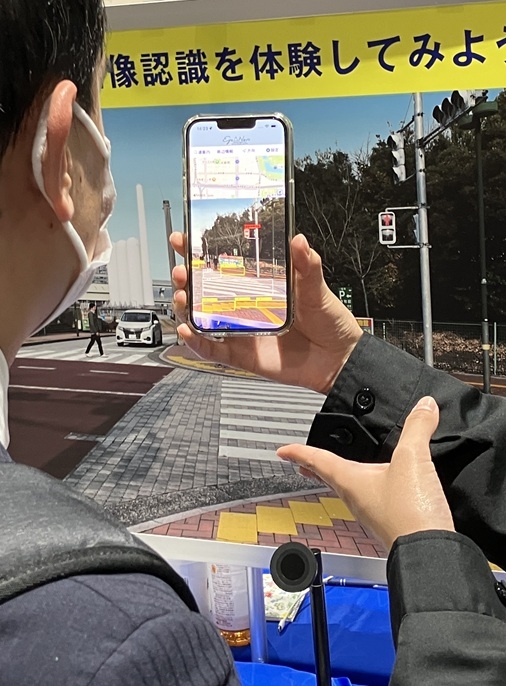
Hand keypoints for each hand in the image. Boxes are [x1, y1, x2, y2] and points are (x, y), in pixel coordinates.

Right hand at [170, 232, 362, 393]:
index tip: (185, 239)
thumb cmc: (330, 323)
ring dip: (185, 308)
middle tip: (181, 269)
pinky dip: (197, 343)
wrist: (339, 360)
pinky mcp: (241, 355)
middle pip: (204, 291)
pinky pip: (213, 350)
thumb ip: (307, 267)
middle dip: (186, 278)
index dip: (200, 253)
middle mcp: (245, 307)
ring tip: (181, 297)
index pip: (224, 266)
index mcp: (259, 286)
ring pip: (202, 319)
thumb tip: (299, 241)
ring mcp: (241, 330)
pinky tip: (187, 331)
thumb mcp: (317, 290)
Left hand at [277, 396, 454, 551]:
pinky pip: (375, 498)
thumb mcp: (412, 460)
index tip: (283, 450)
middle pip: (331, 477)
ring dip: (343, 476)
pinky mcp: (392, 521)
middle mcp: (357, 498)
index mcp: (352, 482)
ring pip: (352, 488)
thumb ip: (417, 429)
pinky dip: (371, 486)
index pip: (318, 461)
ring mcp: (373, 512)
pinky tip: (386, 484)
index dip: (299, 452)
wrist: (431, 554)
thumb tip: (424, 405)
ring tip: (341, 468)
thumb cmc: (410, 515)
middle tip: (304, 463)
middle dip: (317, 467)